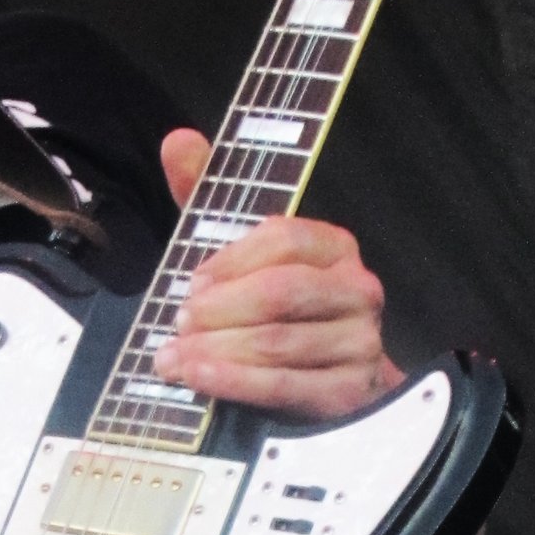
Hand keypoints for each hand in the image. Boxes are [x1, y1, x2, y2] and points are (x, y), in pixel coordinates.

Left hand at [151, 128, 402, 422]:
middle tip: (177, 324)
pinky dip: (237, 382)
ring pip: (279, 341)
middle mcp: (358, 290)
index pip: (285, 237)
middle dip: (219, 310)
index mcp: (335, 248)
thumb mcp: (239, 255)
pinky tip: (201, 379)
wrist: (322, 388)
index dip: (231, 260)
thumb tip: (177, 141)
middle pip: (281, 291)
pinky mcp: (351, 393)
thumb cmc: (274, 316)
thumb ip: (208, 196)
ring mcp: (361, 343)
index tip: (192, 282)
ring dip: (217, 350)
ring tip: (173, 359)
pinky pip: (287, 385)